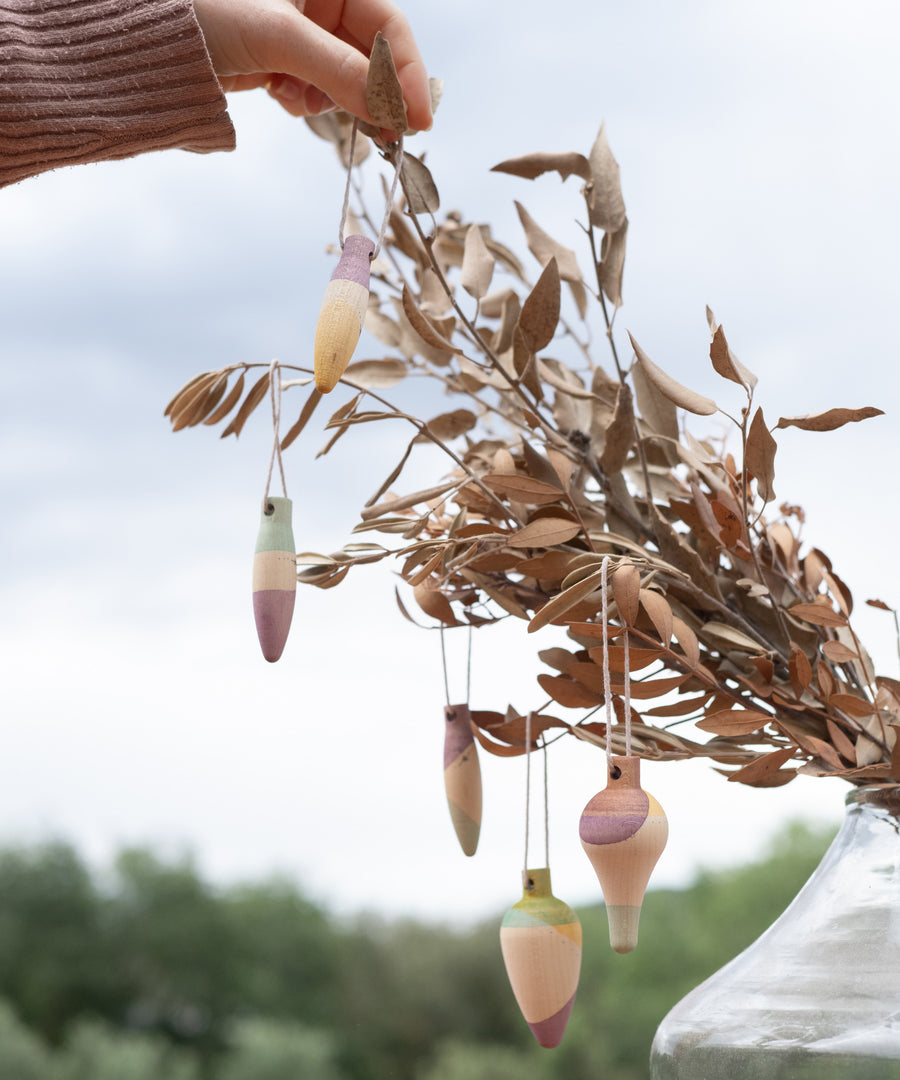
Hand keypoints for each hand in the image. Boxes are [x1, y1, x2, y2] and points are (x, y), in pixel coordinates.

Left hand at [193, 0, 431, 132]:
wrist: (145, 45)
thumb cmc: (203, 10)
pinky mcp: (278, 59)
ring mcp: (298, 31)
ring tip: (298, 97)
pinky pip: (313, 88)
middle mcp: (318, 0)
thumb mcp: (279, 36)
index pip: (388, 24)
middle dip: (370, 92)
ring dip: (330, 97)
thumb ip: (340, 71)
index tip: (417, 119)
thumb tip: (390, 109)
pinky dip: (302, 100)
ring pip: (343, 78)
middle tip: (385, 134)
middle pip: (370, 55)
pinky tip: (278, 94)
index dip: (406, 72)